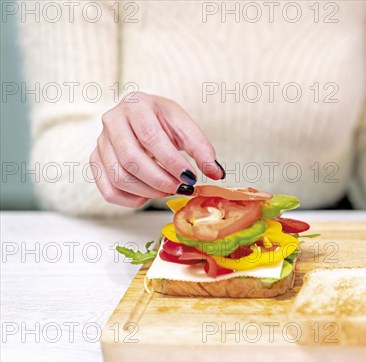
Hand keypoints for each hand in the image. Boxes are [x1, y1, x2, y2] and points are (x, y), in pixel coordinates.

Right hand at [90, 93, 224, 207]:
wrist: (143, 118)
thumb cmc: (164, 122)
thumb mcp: (186, 127)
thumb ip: (202, 148)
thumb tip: (216, 173)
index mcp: (136, 104)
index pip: (150, 137)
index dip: (172, 162)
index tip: (192, 177)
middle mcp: (112, 120)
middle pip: (131, 159)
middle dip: (160, 180)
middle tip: (182, 187)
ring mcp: (101, 141)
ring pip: (119, 176)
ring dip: (148, 191)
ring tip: (169, 190)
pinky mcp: (96, 160)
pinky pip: (108, 189)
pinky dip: (131, 200)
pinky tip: (149, 195)